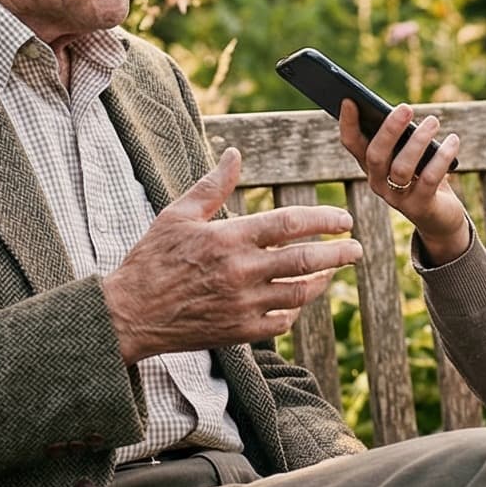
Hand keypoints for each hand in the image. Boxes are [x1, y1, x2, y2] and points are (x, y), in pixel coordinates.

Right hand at [102, 147, 363, 363]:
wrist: (128, 314)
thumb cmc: (151, 259)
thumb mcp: (177, 214)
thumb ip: (213, 186)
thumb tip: (234, 153)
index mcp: (228, 239)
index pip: (289, 223)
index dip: (323, 218)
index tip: (344, 218)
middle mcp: (240, 272)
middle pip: (304, 260)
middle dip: (338, 252)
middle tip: (357, 248)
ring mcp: (242, 305)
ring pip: (298, 293)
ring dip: (321, 281)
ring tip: (332, 271)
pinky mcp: (238, 332)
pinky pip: (280, 322)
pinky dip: (294, 310)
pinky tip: (297, 299)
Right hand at [337, 101, 473, 265]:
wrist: (439, 216)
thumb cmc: (422, 174)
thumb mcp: (409, 154)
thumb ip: (402, 138)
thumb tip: (403, 111)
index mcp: (371, 166)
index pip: (352, 144)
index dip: (348, 123)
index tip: (350, 100)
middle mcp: (378, 182)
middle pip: (375, 155)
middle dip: (389, 130)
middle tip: (406, 107)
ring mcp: (397, 197)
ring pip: (401, 168)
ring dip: (418, 141)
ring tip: (433, 121)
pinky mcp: (420, 206)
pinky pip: (429, 179)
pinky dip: (441, 157)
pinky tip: (453, 140)